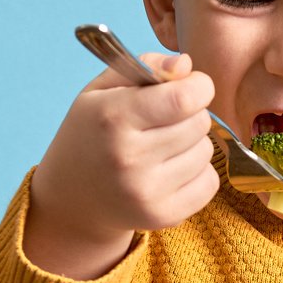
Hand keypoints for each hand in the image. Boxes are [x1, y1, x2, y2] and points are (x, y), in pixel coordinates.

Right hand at [23, 51, 219, 277]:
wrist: (71, 198)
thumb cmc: (93, 133)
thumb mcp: (102, 91)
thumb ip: (146, 66)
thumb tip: (186, 66)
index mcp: (113, 118)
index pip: (185, 98)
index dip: (198, 86)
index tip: (190, 87)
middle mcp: (129, 158)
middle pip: (200, 122)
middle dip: (191, 114)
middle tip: (165, 121)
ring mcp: (147, 192)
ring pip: (207, 152)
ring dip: (193, 145)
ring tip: (162, 148)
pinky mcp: (163, 216)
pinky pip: (210, 183)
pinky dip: (197, 173)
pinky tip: (170, 171)